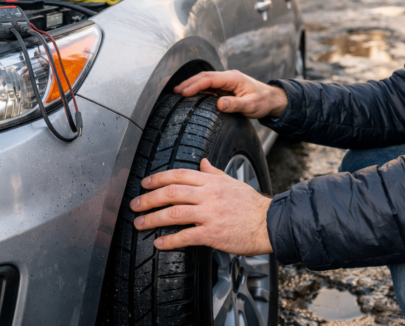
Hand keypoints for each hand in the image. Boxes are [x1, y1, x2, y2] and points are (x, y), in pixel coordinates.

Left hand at [130, 158, 272, 254]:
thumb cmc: (251, 205)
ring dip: (152, 218)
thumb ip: (214, 173)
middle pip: (171, 193)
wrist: (269, 223)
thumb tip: (202, 162)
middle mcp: (209, 195)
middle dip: (149, 198)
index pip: (179, 175)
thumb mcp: (232, 182)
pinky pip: (185, 236)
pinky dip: (169, 240)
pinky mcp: (212, 234)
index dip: (158, 178)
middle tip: (135, 204)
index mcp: (212, 182)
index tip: (145, 183)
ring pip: (173, 213)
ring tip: (139, 223)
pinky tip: (159, 243)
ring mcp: (210, 214)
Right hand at [174, 70, 287, 117]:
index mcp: (233, 78)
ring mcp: (226, 82)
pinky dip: (198, 90)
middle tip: (175, 91)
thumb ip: (235, 105)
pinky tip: (191, 96)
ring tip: (178, 93)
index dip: (195, 84)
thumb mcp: (251, 106)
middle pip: (204, 77)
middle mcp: (228, 77)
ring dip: (192, 86)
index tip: (184, 92)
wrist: (272, 100)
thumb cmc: (263, 101)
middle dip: (188, 83)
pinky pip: (209, 87)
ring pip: (205, 81)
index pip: (210, 79)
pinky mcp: (225, 88)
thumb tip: (219, 104)